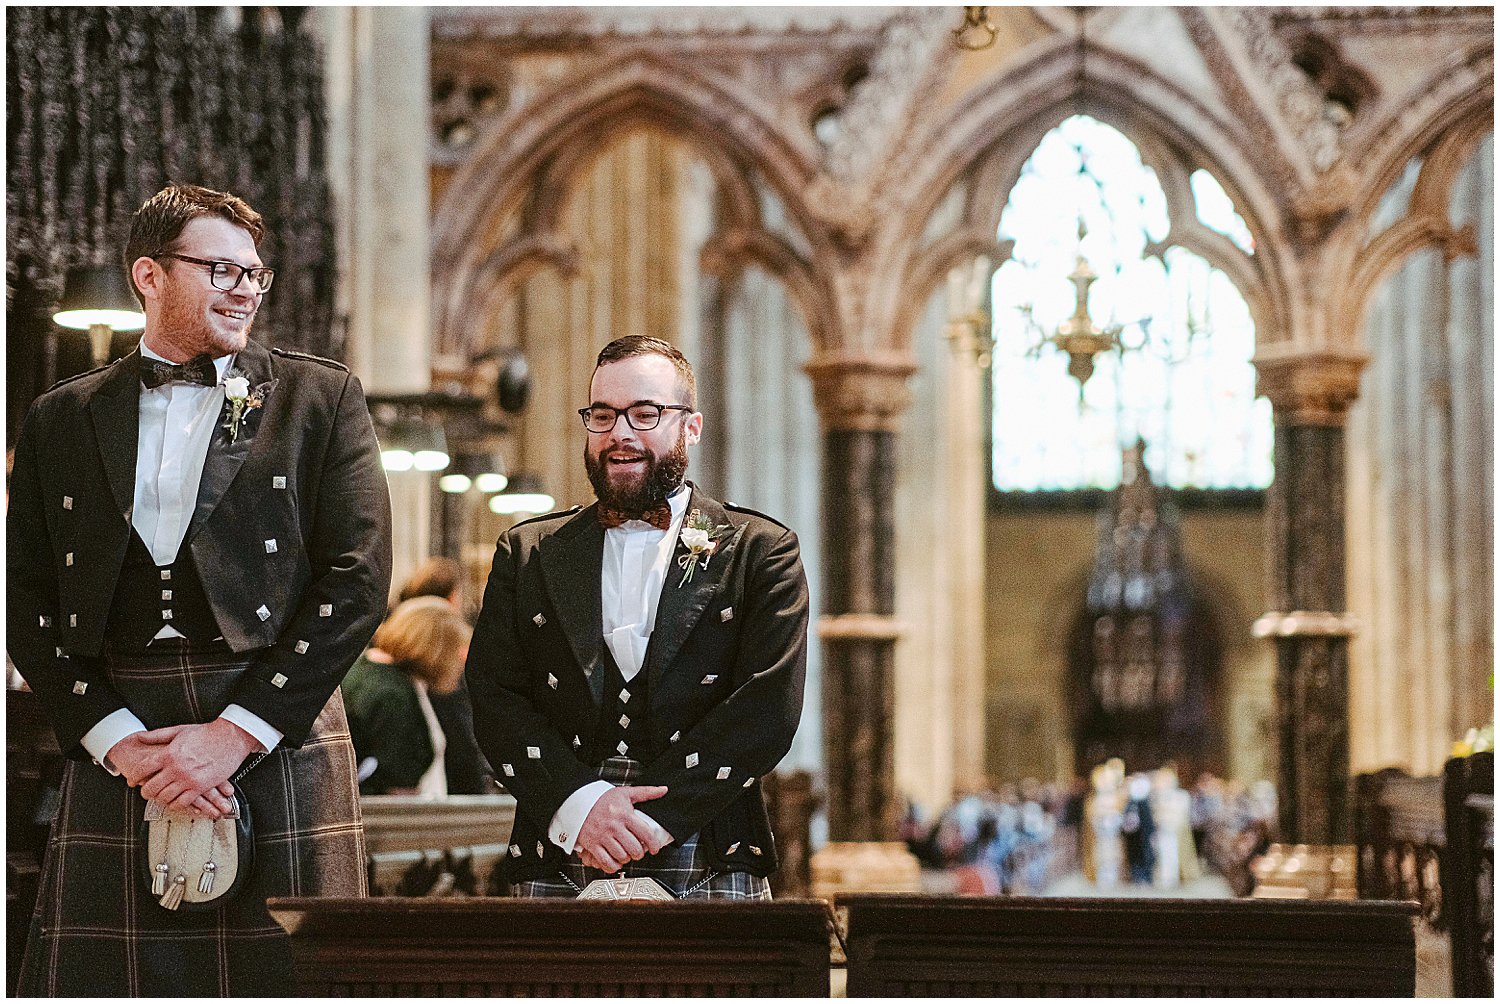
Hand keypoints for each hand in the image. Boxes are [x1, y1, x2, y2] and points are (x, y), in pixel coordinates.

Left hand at [137, 719, 260, 816]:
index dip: (134, 776)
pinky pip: (182, 803)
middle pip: (151, 787)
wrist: (231, 737)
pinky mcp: (200, 787)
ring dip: (160, 799)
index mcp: (169, 754)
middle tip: (145, 791)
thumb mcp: (179, 730)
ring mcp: (188, 779)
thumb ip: (157, 735)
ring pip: (164, 797)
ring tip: (160, 797)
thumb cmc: (207, 733)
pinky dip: (175, 804)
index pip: (142, 769)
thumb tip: (139, 737)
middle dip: (145, 791)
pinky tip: (175, 801)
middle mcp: (176, 768)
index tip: (132, 780)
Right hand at [575, 785, 669, 872]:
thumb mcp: (625, 793)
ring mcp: (602, 836)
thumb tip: (664, 790)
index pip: (645, 833)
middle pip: (634, 849)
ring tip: (627, 855)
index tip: (655, 849)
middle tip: (638, 852)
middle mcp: (614, 826)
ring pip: (621, 856)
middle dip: (639, 853)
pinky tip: (616, 861)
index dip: (654, 844)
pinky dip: (613, 866)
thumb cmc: (602, 799)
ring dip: (627, 859)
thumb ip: (646, 792)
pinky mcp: (592, 845)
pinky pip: (605, 862)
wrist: (578, 802)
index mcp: (624, 814)